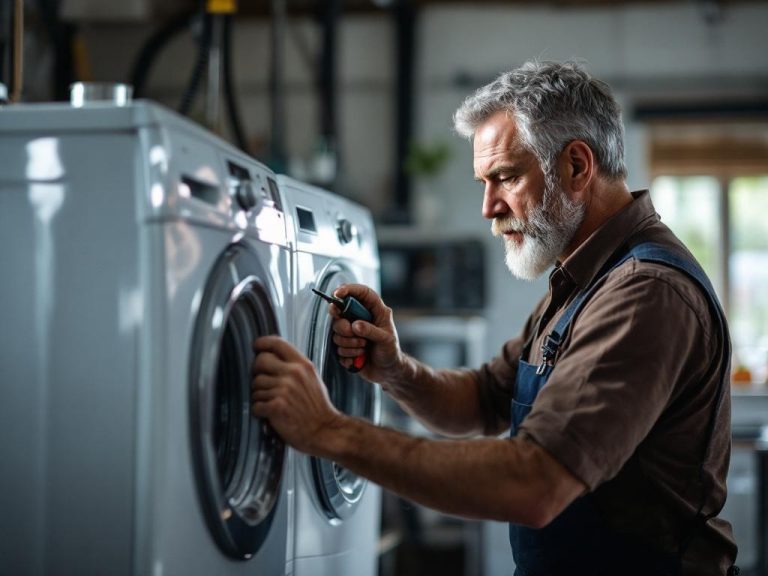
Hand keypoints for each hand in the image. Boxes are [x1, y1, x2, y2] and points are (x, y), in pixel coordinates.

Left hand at [250, 335, 342, 455]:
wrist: (325, 431)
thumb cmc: (317, 408)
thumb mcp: (312, 378)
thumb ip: (295, 366)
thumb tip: (274, 357)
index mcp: (303, 365)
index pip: (277, 343)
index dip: (263, 343)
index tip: (257, 347)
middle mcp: (293, 374)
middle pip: (260, 361)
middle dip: (257, 372)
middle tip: (263, 382)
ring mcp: (284, 390)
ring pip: (255, 385)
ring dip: (259, 395)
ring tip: (271, 402)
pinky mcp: (276, 407)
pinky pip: (256, 404)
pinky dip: (260, 411)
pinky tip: (270, 413)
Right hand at [329, 283, 401, 384]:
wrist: (388, 372)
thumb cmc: (391, 352)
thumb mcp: (386, 340)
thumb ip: (371, 331)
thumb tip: (355, 325)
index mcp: (374, 310)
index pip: (361, 292)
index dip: (348, 289)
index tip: (337, 294)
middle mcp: (360, 318)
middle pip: (339, 314)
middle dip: (344, 327)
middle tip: (355, 335)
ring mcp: (350, 332)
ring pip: (336, 333)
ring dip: (349, 344)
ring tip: (364, 349)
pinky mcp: (344, 345)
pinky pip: (336, 348)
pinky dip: (347, 355)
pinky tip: (360, 357)